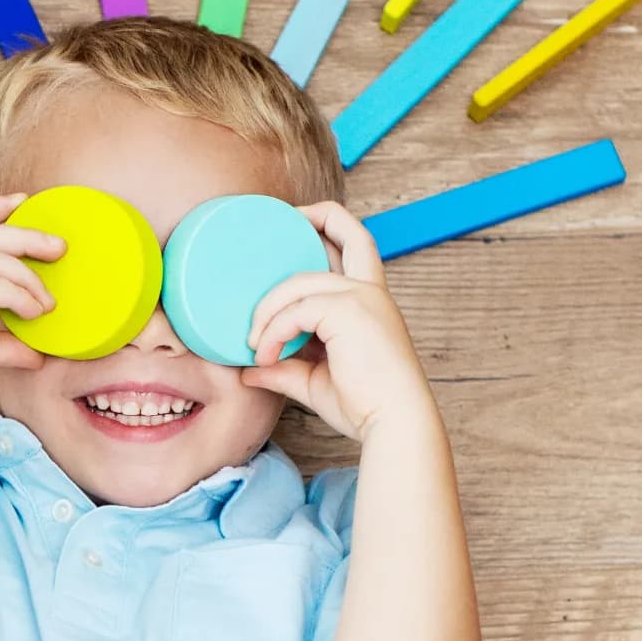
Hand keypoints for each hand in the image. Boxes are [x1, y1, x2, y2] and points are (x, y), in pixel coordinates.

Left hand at [239, 203, 441, 443]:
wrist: (393, 423)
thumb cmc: (364, 406)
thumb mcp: (314, 383)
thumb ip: (284, 369)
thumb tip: (248, 370)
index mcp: (369, 301)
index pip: (355, 244)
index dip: (327, 224)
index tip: (293, 224)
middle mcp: (370, 291)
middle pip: (345, 229)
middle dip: (308, 217)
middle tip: (266, 241)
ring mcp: (362, 297)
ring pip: (299, 282)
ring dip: (267, 311)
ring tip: (255, 345)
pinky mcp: (349, 311)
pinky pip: (295, 311)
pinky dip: (274, 332)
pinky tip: (266, 356)